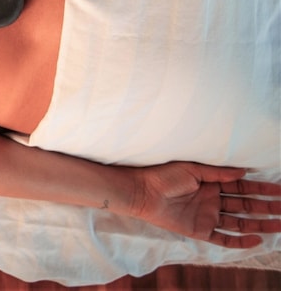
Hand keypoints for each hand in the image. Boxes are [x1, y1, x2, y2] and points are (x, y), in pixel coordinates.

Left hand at [131, 162, 280, 247]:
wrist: (141, 191)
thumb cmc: (163, 175)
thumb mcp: (193, 169)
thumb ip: (218, 172)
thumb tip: (244, 171)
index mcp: (210, 183)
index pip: (242, 187)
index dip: (261, 188)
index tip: (279, 188)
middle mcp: (211, 200)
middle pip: (245, 205)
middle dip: (267, 206)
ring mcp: (207, 216)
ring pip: (240, 222)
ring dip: (260, 223)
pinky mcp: (199, 231)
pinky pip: (223, 239)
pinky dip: (240, 241)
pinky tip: (258, 239)